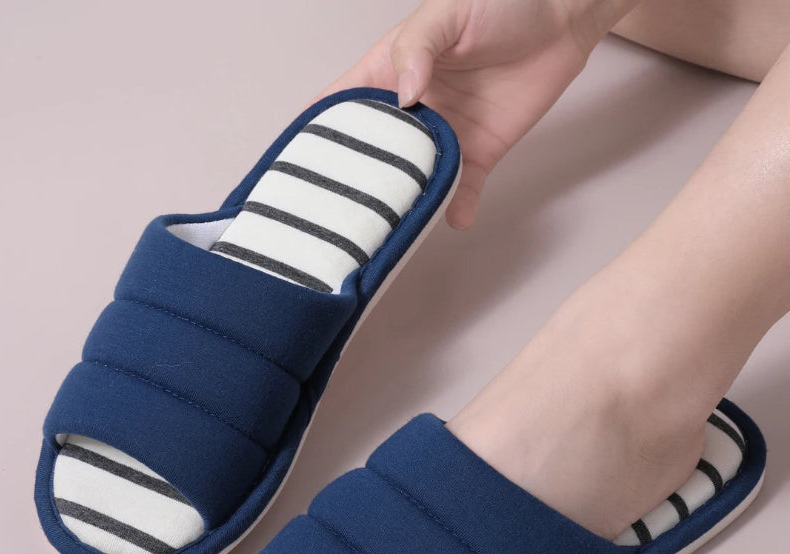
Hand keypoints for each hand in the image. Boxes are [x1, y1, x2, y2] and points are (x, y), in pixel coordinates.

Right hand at [320, 0, 636, 227]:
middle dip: (357, 183)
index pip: (342, 106)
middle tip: (338, 214)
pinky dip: (458, 207)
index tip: (292, 165)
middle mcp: (410, 111)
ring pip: (415, 178)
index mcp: (388, 73)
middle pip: (375, 155)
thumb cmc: (499, 3)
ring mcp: (444, 135)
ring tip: (390, 228)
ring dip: (406, 202)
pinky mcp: (478, 152)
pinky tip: (452, 221)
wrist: (562, 17)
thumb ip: (419, 50)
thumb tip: (405, 96)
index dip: (316, 132)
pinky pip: (464, 187)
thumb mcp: (447, 13)